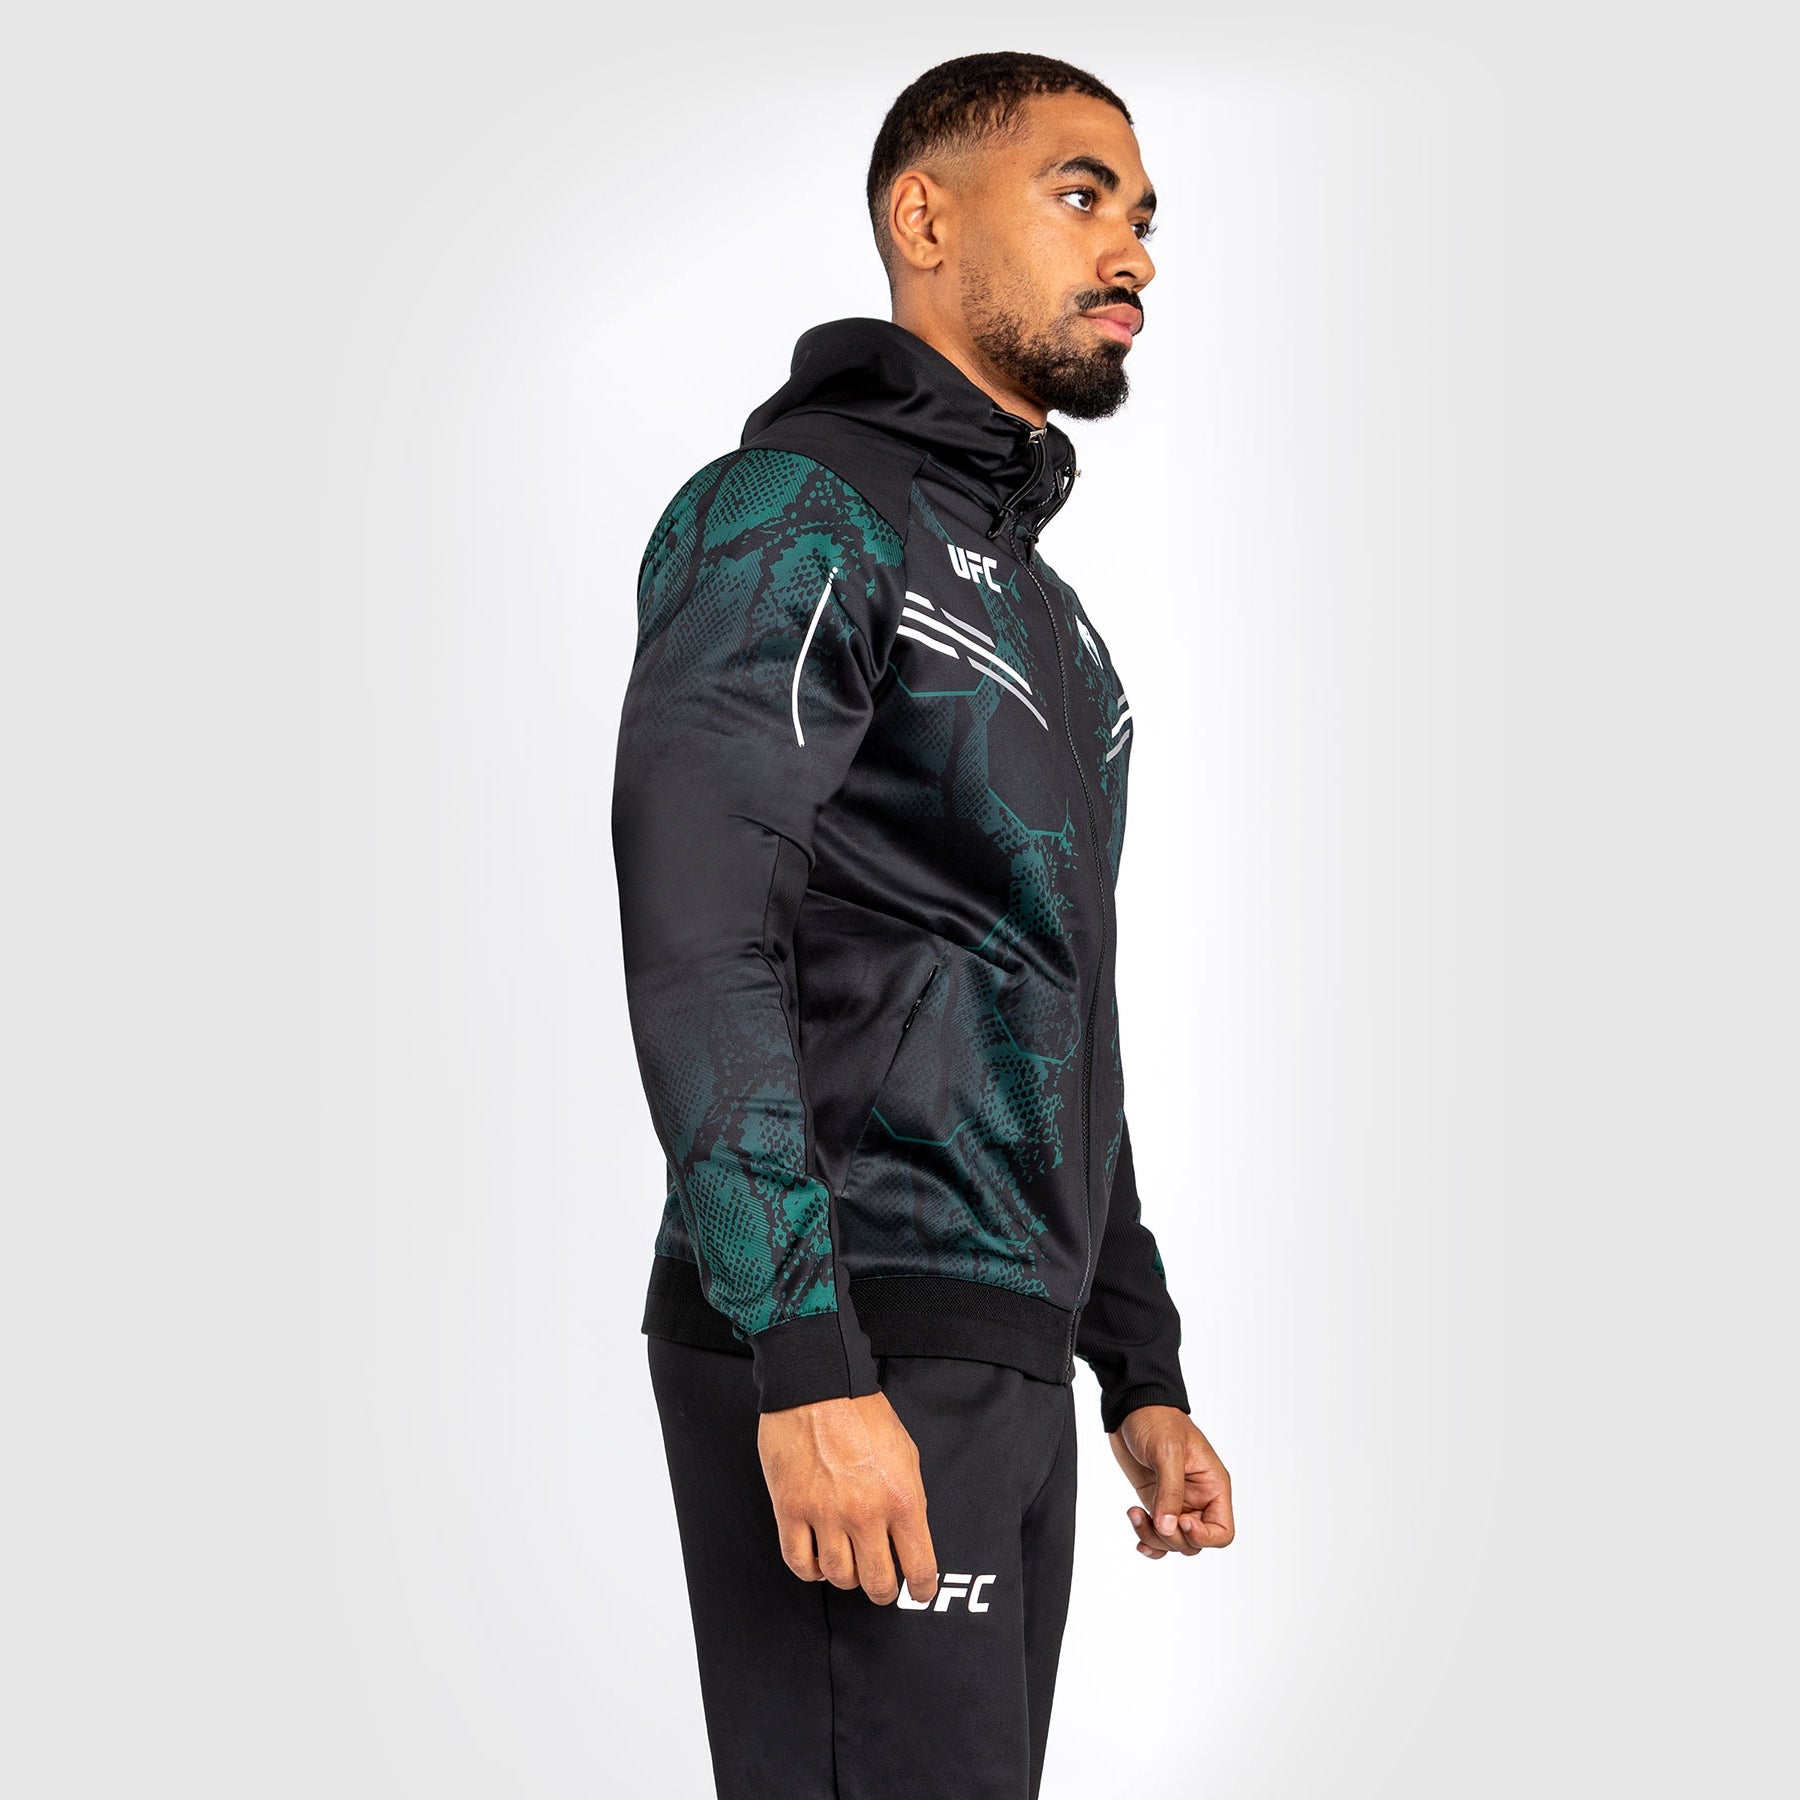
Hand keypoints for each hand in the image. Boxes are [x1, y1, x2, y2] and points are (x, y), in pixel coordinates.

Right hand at [759, 1391, 938, 1605]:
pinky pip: (799, 1562)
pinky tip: (818, 1558)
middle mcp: (865, 1513)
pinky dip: (811, 1569)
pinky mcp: (790, 1510)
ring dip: (847, 1576)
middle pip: (878, 1583)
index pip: (919, 1567)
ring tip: (848, 1560)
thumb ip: (911, 1500)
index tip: (919, 1592)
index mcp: (901, 1498)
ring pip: (839, 1577)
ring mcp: (825, 1514)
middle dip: (884, 1590)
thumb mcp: (906, 1454)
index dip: (921, 1589)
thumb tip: (909, 1539)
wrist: (817, 1385)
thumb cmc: (862, 1413)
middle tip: (882, 1582)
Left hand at [1108, 1404, 1234, 1558]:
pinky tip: (1136, 1529)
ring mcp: (1177, 1502)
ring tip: (1134, 1514)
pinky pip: (1158, 1534)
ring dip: (1154, 1537)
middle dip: (1173, 1538)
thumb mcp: (1168, 1451)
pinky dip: (1148, 1540)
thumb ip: (1170, 1491)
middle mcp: (1199, 1499)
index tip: (1181, 1521)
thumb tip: (1167, 1527)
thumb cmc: (1157, 1419)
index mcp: (1213, 1485)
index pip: (1222, 1531)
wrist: (1132, 1408)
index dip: (1204, 1537)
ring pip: (1174, 1542)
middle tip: (1153, 1517)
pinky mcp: (1156, 1502)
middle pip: (1196, 1543)